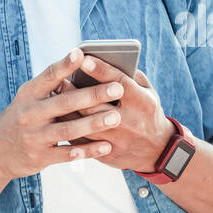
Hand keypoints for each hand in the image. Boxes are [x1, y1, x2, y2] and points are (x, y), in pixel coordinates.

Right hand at [0, 48, 129, 179]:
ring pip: (68, 129)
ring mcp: (34, 136)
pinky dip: (87, 150)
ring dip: (94, 123)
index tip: (81, 53)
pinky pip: (67, 154)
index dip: (65, 65)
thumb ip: (52, 87)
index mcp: (29, 94)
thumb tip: (83, 63)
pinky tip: (106, 146)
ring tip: (116, 117)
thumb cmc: (23, 118)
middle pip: (64, 102)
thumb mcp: (29, 99)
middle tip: (117, 88)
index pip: (49, 76)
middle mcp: (30, 113)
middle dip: (93, 95)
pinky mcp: (39, 157)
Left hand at [50, 58, 168, 172]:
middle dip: (75, 92)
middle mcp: (130, 122)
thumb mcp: (149, 93)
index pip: (119, 83)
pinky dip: (69, 129)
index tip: (84, 59)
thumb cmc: (149, 114)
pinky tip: (59, 117)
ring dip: (67, 111)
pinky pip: (82, 142)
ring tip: (55, 98)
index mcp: (142, 103)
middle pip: (95, 106)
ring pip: (84, 126)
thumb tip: (109, 61)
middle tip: (60, 80)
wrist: (158, 152)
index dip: (100, 70)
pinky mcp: (108, 154)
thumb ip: (132, 77)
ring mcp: (118, 141)